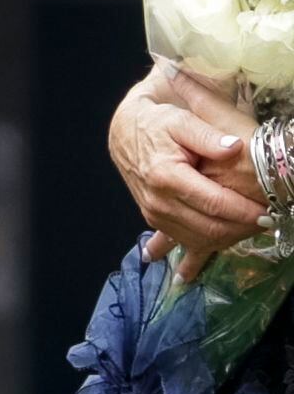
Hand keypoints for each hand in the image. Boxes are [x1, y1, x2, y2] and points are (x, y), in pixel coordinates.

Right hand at [113, 58, 263, 280]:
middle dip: (242, 230)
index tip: (270, 213)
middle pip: (208, 228)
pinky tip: (192, 273)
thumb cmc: (156, 123)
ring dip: (227, 241)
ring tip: (253, 233)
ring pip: (196, 239)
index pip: (215, 203)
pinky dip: (195, 253)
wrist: (124, 132)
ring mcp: (154, 214)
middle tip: (269, 223)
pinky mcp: (154, 219)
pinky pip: (180, 241)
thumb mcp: (181, 120)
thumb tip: (234, 148)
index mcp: (166, 177)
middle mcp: (158, 201)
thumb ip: (208, 135)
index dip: (245, 211)